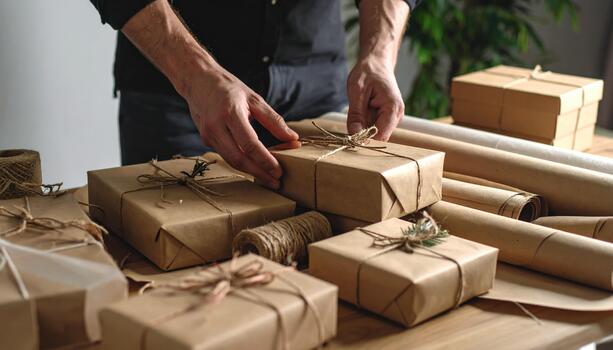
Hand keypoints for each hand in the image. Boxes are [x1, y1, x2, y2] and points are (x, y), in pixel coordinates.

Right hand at [184, 66, 297, 188]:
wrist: (197, 79)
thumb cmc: (228, 88)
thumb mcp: (254, 99)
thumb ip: (274, 120)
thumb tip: (293, 139)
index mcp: (231, 113)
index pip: (250, 144)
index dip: (265, 160)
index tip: (279, 171)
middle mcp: (216, 126)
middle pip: (238, 159)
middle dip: (259, 173)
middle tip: (276, 182)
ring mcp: (208, 134)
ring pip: (231, 161)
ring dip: (251, 172)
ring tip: (268, 178)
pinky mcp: (205, 139)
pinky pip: (226, 155)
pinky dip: (241, 163)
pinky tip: (255, 166)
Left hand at [347, 57, 403, 140]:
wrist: (377, 63)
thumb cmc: (368, 72)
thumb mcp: (357, 91)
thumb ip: (356, 115)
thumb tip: (354, 135)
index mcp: (393, 108)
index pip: (380, 136)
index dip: (365, 138)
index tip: (352, 131)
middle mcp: (397, 115)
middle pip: (378, 137)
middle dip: (363, 132)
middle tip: (353, 117)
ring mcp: (393, 118)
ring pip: (375, 133)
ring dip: (364, 127)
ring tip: (360, 108)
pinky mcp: (387, 118)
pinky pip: (375, 128)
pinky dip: (365, 123)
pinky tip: (363, 110)